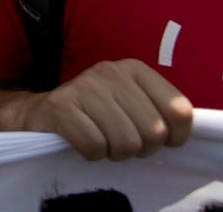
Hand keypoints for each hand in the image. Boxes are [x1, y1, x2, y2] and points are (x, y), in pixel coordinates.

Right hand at [11, 58, 192, 161]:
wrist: (37, 115)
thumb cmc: (96, 116)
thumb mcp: (132, 105)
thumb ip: (162, 113)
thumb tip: (184, 133)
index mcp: (135, 69)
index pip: (179, 112)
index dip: (173, 138)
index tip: (155, 139)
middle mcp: (110, 71)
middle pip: (153, 132)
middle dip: (140, 149)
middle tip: (121, 142)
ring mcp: (83, 87)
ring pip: (125, 142)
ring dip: (114, 153)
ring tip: (102, 142)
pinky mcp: (59, 106)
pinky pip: (94, 146)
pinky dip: (91, 154)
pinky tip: (81, 143)